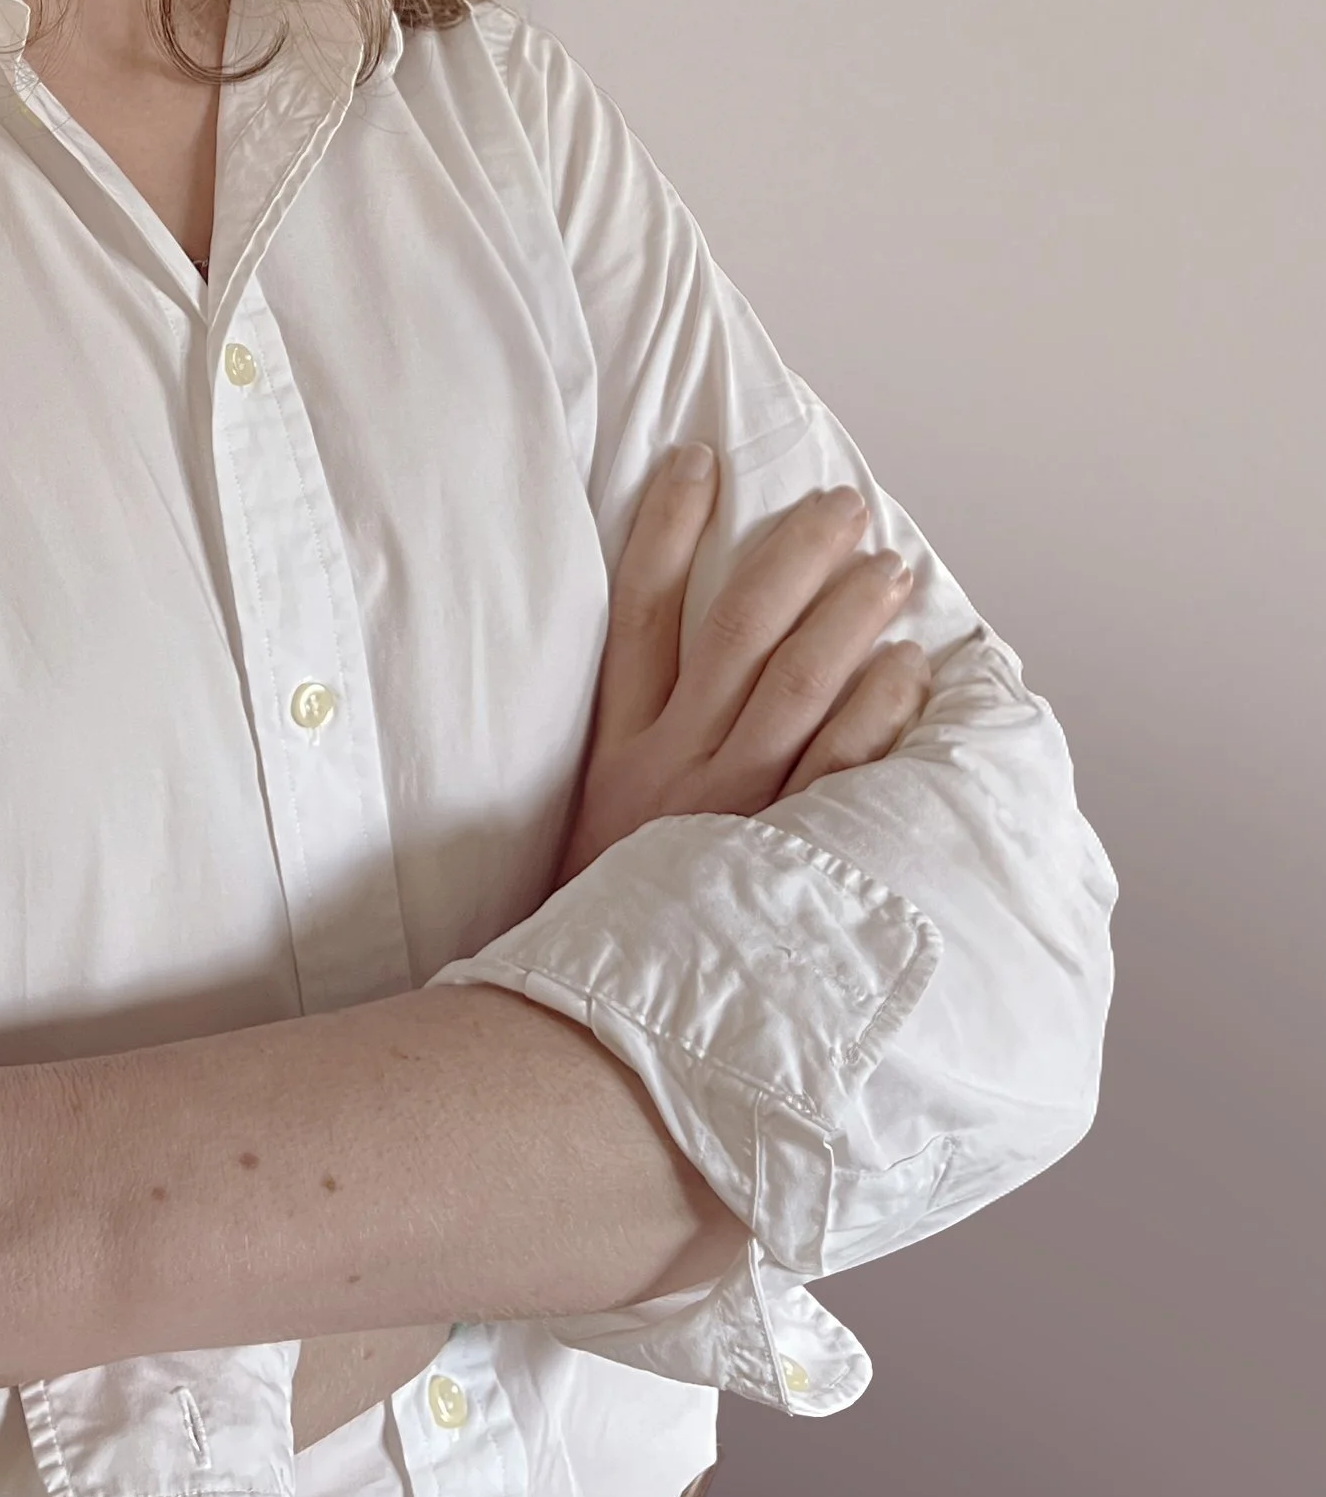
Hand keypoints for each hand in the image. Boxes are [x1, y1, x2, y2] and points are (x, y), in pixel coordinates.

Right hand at [557, 447, 930, 882]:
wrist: (592, 1036)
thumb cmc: (600, 925)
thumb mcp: (590, 828)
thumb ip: (629, 755)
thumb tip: (675, 680)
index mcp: (617, 750)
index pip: (638, 609)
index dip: (668, 528)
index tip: (698, 460)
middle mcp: (673, 765)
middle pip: (733, 628)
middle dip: (790, 555)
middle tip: (840, 506)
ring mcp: (731, 811)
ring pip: (794, 686)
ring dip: (845, 616)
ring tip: (887, 567)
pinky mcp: (780, 860)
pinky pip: (839, 774)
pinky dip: (874, 714)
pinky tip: (907, 669)